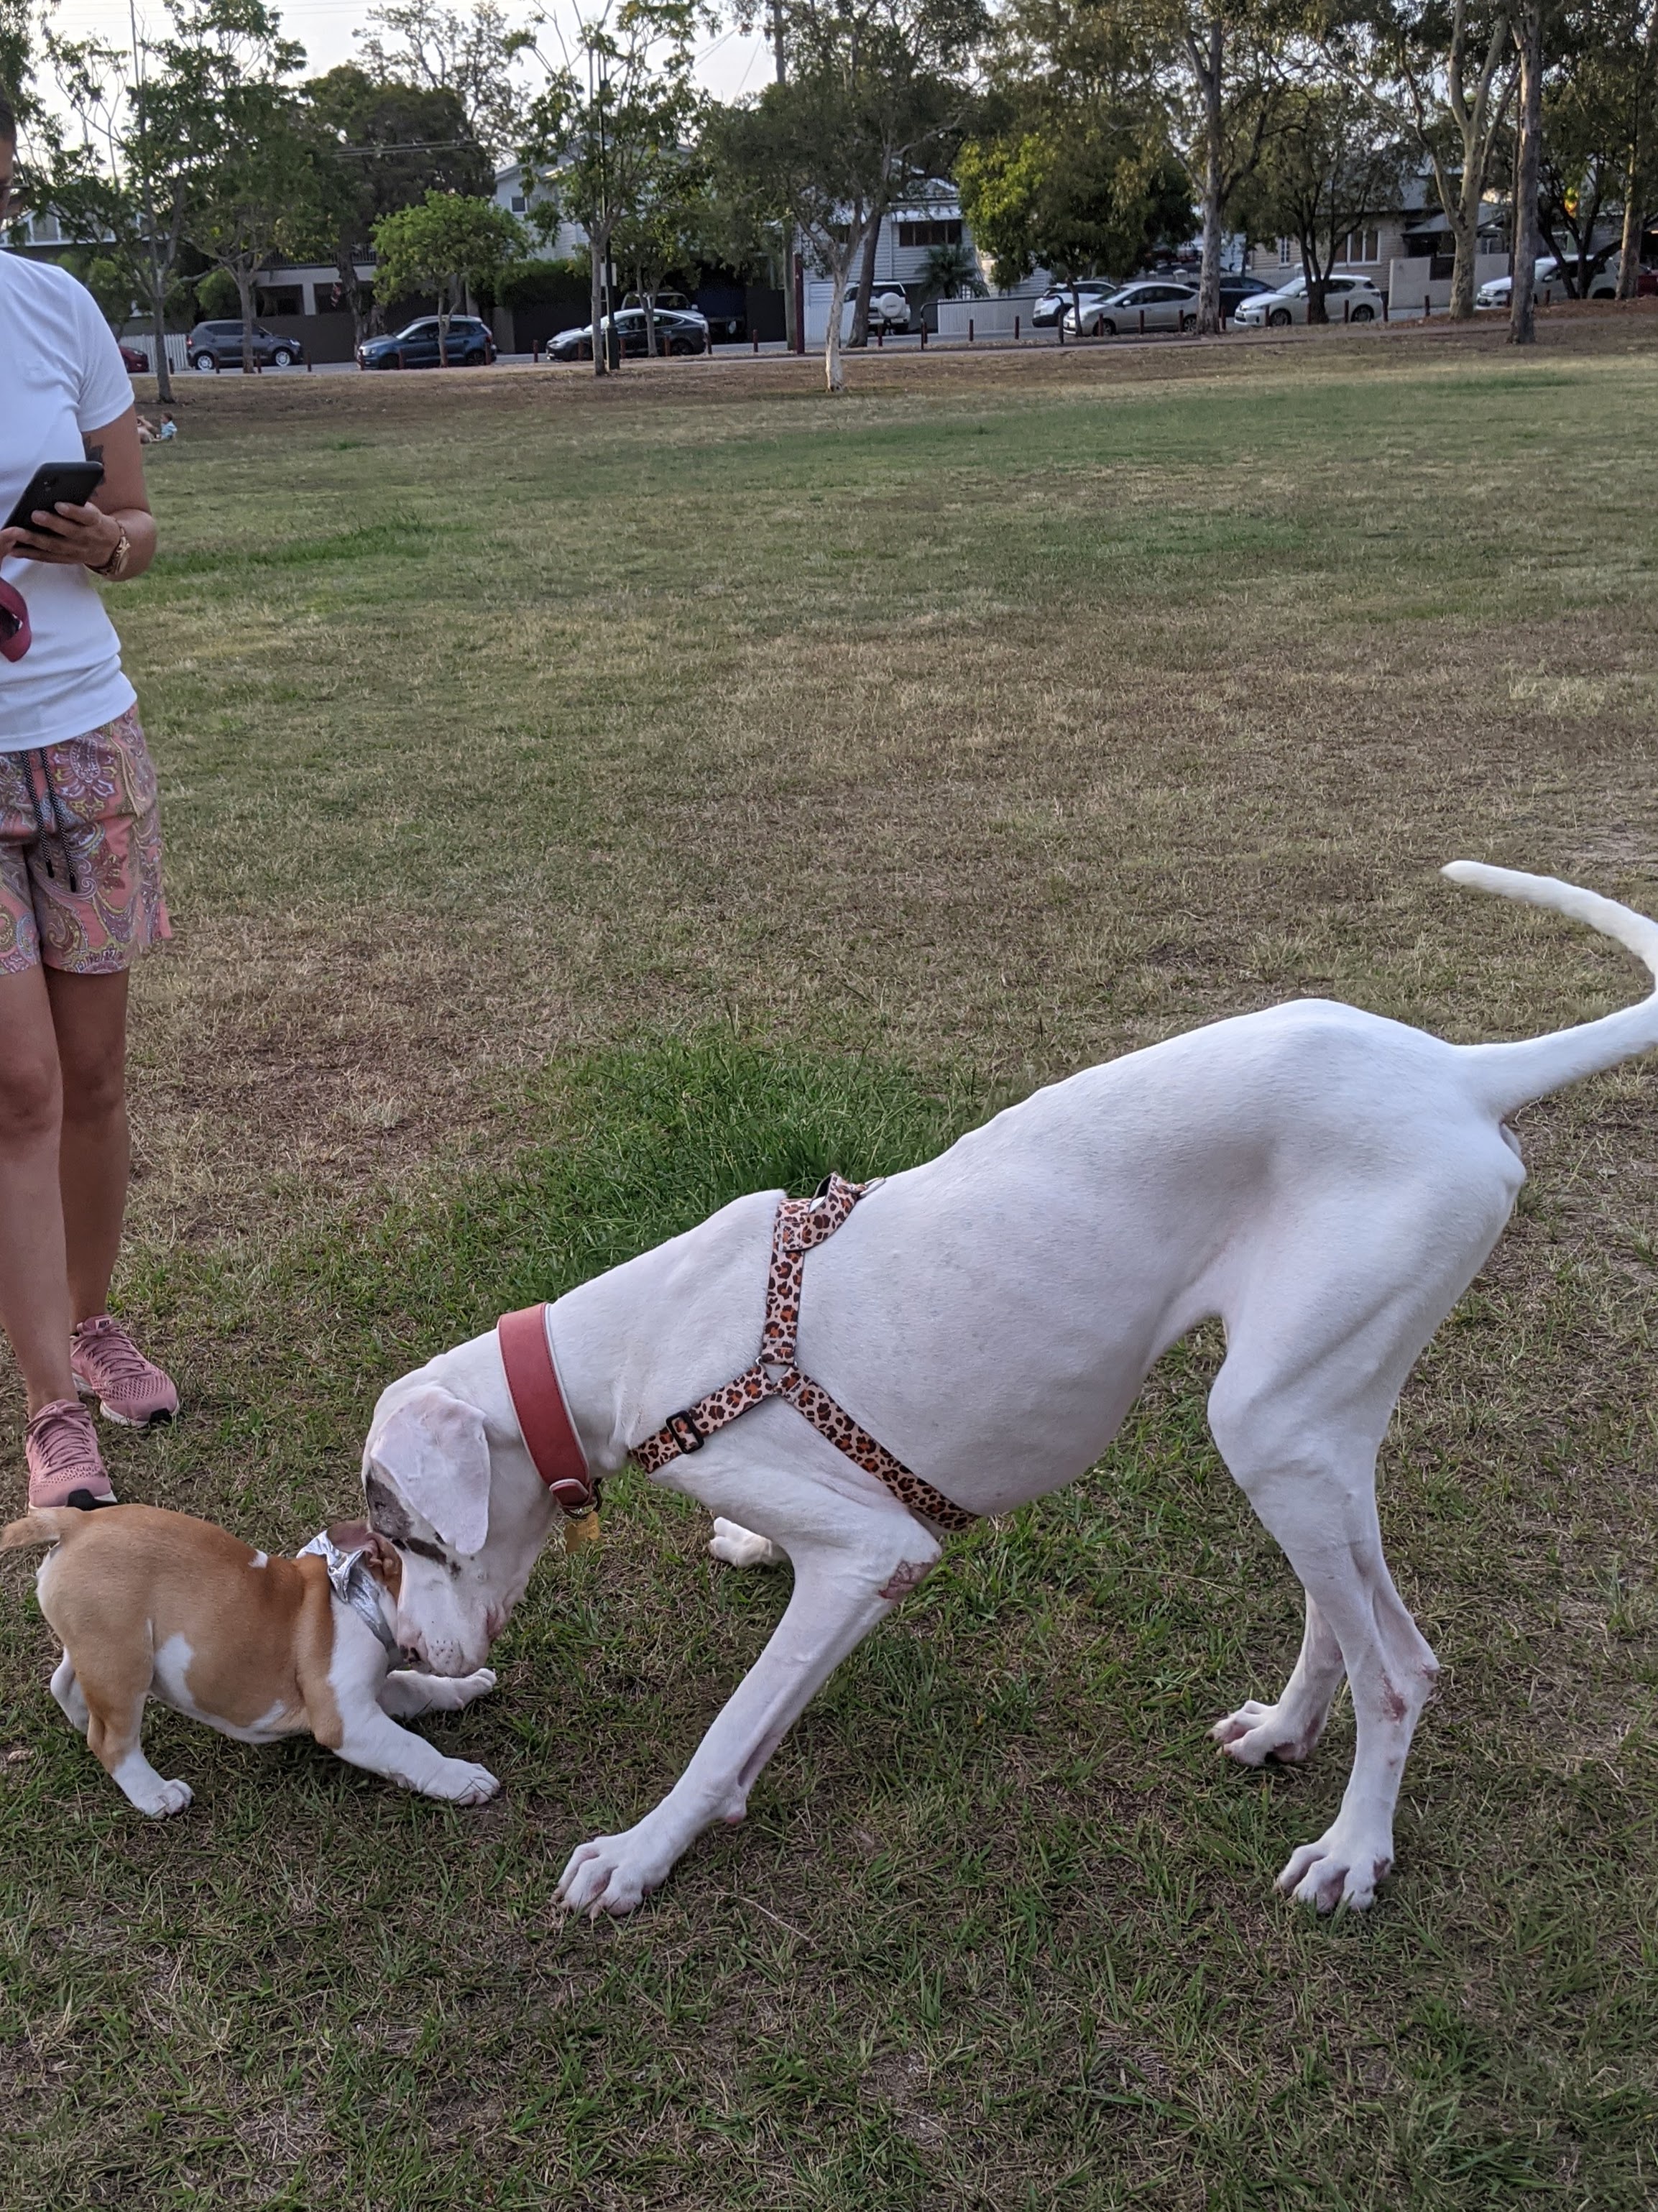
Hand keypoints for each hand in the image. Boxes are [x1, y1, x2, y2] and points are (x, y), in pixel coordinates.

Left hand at [0, 501, 122, 568]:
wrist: (110, 548)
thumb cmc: (95, 523)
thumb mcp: (94, 511)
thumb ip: (78, 505)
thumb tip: (54, 494)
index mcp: (95, 523)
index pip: (87, 517)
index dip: (74, 511)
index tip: (59, 504)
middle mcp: (86, 539)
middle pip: (68, 532)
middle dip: (51, 524)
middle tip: (34, 515)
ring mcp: (76, 551)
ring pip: (54, 546)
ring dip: (34, 540)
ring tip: (16, 533)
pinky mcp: (67, 559)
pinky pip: (48, 558)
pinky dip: (31, 554)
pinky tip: (16, 549)